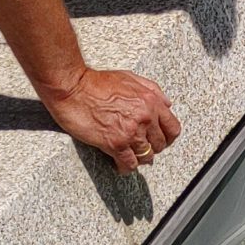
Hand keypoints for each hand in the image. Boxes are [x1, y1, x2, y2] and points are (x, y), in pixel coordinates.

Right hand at [39, 66, 182, 171]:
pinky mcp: (115, 144)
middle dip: (152, 148)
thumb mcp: (130, 78)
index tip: (161, 140)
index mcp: (151, 101)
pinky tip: (121, 165)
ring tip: (131, 157)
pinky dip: (126, 167)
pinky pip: (129, 163)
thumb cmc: (96, 82)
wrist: (72, 87)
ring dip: (139, 158)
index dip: (167, 137)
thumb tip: (166, 104)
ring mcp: (131, 132)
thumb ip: (152, 90)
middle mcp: (145, 118)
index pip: (172, 128)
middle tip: (142, 148)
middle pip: (160, 144)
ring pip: (146, 156)